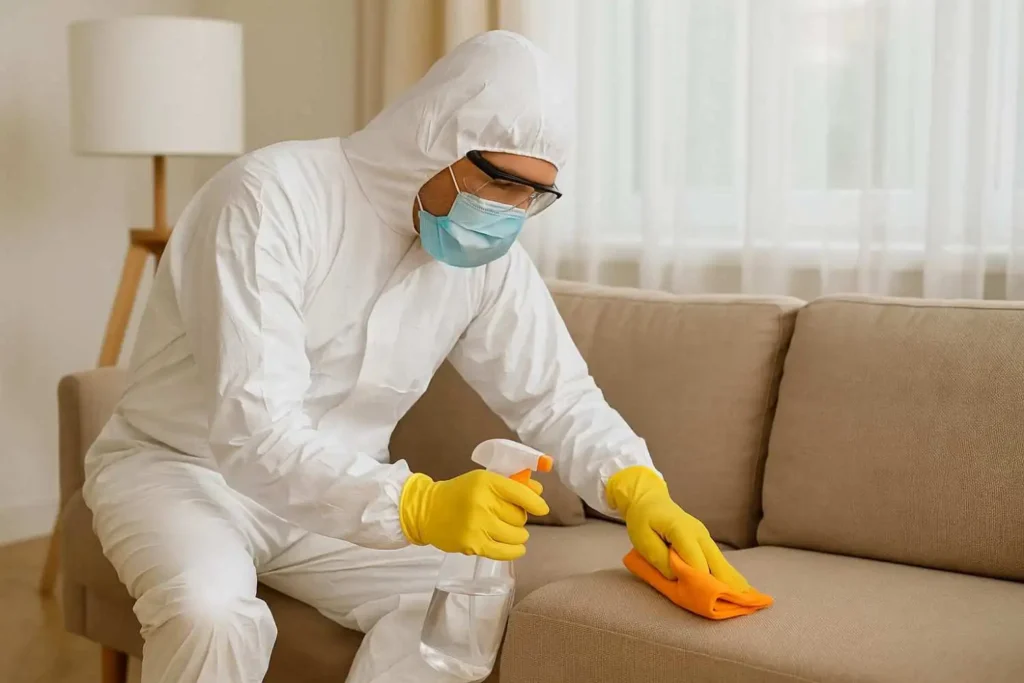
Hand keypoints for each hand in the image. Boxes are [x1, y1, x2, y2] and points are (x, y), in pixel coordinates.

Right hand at [399, 470, 547, 560]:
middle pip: (519, 516)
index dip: (536, 503)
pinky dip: (515, 551)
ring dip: (518, 535)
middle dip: (519, 518)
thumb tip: (539, 493)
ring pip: (515, 534)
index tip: (542, 509)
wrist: (427, 510)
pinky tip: (517, 548)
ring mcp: (477, 525)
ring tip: (511, 531)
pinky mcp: (473, 544)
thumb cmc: (459, 493)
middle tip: (509, 517)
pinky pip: (504, 552)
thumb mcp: (482, 480)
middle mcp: (482, 502)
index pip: (520, 493)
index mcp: (486, 482)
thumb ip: (511, 485)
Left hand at [606, 466, 748, 590]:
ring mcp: (705, 537)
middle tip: (741, 604)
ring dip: (731, 581)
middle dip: (726, 584)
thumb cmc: (643, 521)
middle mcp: (699, 533)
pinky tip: (740, 588)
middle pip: (716, 562)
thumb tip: (677, 577)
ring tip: (749, 600)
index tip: (706, 601)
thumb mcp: (642, 539)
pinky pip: (718, 561)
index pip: (696, 561)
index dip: (701, 582)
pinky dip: (727, 575)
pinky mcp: (706, 543)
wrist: (650, 501)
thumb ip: (659, 559)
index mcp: (682, 530)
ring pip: (721, 562)